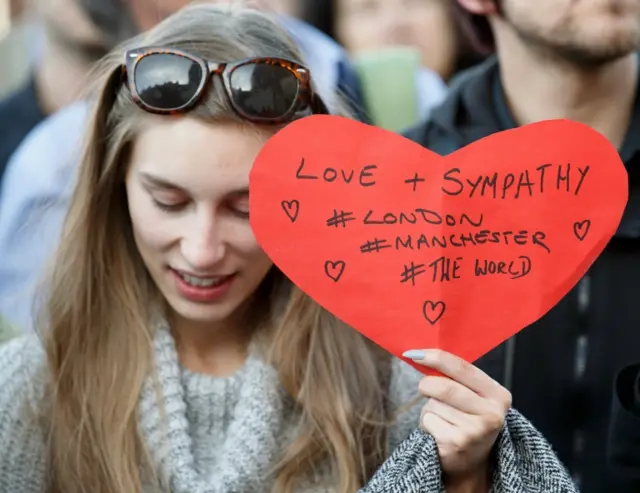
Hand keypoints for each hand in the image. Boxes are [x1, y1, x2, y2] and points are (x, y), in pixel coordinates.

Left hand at [403, 349, 511, 486]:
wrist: (471, 463)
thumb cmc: (467, 420)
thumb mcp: (473, 396)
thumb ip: (456, 377)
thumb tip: (420, 354)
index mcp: (498, 395)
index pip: (463, 368)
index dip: (436, 358)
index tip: (415, 353)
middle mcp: (491, 414)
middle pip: (444, 387)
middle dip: (427, 385)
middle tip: (425, 388)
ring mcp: (474, 431)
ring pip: (433, 404)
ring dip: (428, 408)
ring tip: (443, 419)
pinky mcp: (456, 444)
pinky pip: (428, 420)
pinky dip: (426, 423)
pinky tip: (439, 432)